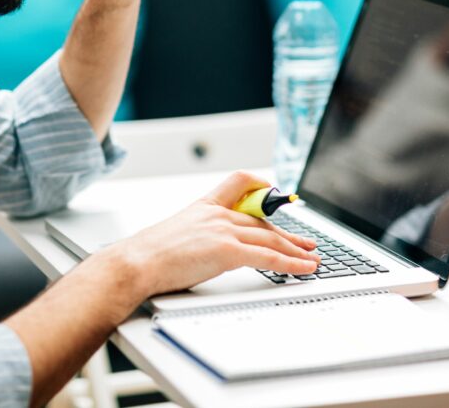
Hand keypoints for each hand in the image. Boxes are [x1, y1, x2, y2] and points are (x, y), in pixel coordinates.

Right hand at [104, 171, 319, 296]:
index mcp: (204, 206)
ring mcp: (223, 230)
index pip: (238, 181)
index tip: (273, 193)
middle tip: (306, 241)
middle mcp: (217, 214)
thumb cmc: (149, 255)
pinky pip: (268, 256)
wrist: (136, 263)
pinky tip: (303, 268)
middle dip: (288, 233)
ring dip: (295, 249)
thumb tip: (207, 249)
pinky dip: (291, 263)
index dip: (260, 185)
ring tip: (312, 257)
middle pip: (262, 220)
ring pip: (270, 237)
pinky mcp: (226, 250)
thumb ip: (198, 235)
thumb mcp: (177, 234)